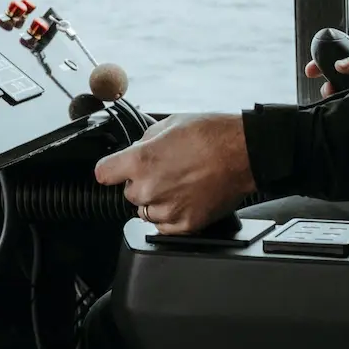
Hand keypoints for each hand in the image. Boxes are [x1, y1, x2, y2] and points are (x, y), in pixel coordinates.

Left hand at [93, 113, 255, 234]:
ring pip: (145, 211)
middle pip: (128, 193)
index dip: (111, 170)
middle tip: (166, 170)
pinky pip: (164, 225)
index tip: (116, 170)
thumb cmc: (212, 134)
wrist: (245, 153)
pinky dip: (171, 214)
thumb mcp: (169, 123)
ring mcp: (167, 210)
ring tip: (180, 183)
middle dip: (141, 182)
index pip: (103, 174)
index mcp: (141, 161)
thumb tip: (136, 151)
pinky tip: (187, 196)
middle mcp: (149, 189)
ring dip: (157, 200)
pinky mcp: (185, 224)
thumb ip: (145, 141)